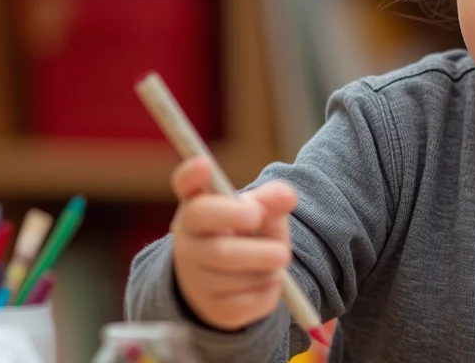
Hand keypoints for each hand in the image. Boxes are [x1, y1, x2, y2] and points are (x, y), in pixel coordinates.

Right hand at [170, 157, 297, 330]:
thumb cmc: (242, 234)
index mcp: (196, 209)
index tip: (204, 165)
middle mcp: (188, 243)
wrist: (226, 281)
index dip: (191, 176)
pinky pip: (248, 303)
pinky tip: (267, 280)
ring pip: (237, 280)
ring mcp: (196, 279)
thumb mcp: (256, 211)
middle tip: (283, 252)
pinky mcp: (214, 309)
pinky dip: (268, 291)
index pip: (185, 189)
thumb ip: (270, 201)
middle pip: (219, 250)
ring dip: (267, 269)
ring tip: (276, 258)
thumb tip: (288, 196)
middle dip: (255, 251)